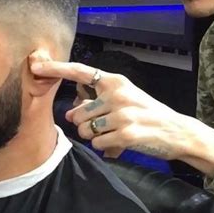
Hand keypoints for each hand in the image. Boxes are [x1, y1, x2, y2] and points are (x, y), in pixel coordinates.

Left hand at [30, 59, 213, 176]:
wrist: (177, 131)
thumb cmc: (146, 113)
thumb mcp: (123, 99)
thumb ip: (96, 102)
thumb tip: (70, 112)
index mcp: (115, 81)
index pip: (80, 72)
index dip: (56, 69)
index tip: (36, 65)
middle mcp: (117, 94)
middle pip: (78, 114)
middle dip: (84, 124)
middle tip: (104, 125)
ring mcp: (123, 114)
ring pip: (86, 131)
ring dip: (95, 137)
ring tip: (114, 133)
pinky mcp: (127, 134)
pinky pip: (99, 145)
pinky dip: (106, 147)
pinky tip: (120, 143)